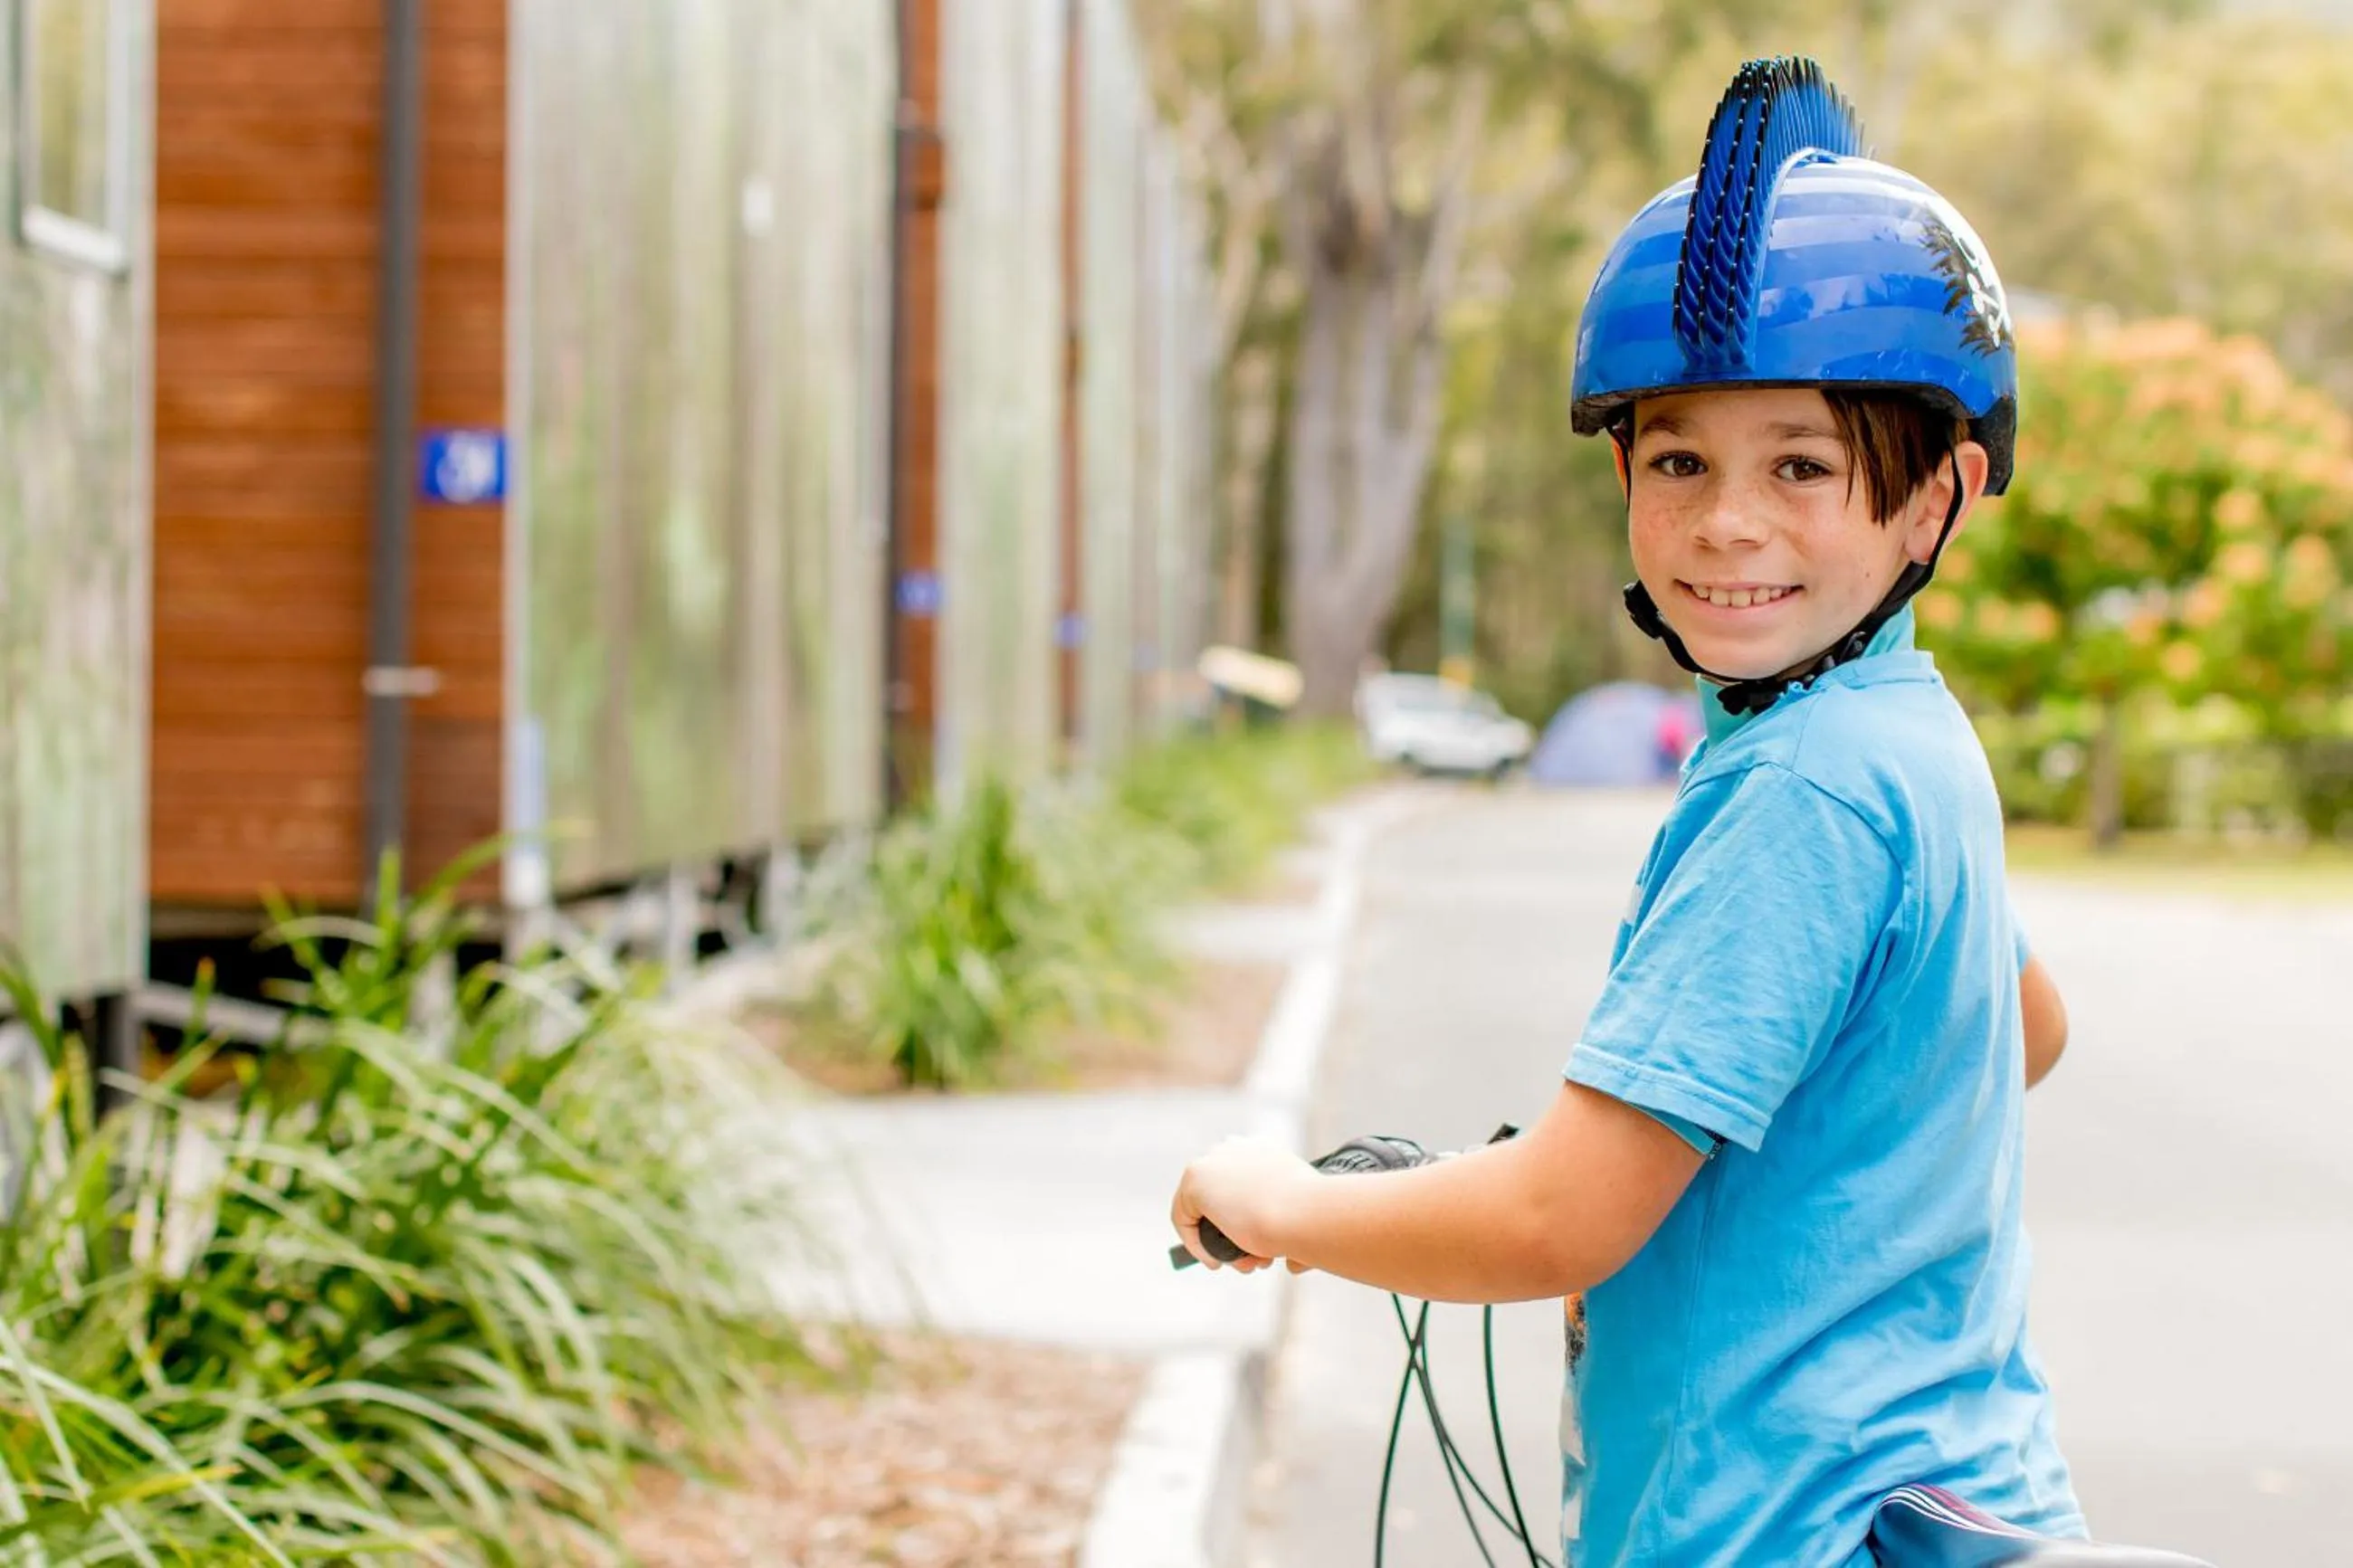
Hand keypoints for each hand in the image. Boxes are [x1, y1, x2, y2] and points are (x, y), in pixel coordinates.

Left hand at [1171, 1135, 1315, 1272]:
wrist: (1303, 1215)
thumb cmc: (1312, 1220)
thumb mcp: (1305, 1220)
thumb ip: (1295, 1233)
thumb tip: (1295, 1264)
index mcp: (1264, 1149)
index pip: (1239, 1183)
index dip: (1244, 1216)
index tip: (1258, 1244)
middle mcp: (1237, 1146)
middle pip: (1219, 1196)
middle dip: (1232, 1231)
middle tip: (1251, 1260)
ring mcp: (1214, 1160)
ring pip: (1204, 1210)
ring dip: (1218, 1242)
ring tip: (1244, 1265)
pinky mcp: (1194, 1179)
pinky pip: (1184, 1219)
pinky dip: (1196, 1244)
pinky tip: (1216, 1262)